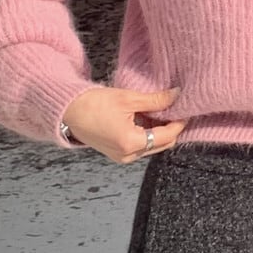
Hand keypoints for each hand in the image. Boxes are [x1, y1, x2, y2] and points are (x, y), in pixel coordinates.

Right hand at [61, 86, 187, 163]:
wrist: (67, 111)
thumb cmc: (94, 103)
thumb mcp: (129, 99)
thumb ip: (156, 100)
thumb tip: (177, 95)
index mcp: (131, 143)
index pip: (167, 136)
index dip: (179, 122)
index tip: (186, 109)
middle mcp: (128, 155)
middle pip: (162, 144)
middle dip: (171, 128)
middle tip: (175, 108)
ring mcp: (121, 157)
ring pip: (152, 146)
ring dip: (159, 131)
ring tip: (160, 110)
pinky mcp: (116, 154)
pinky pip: (141, 146)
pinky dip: (147, 134)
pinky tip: (147, 117)